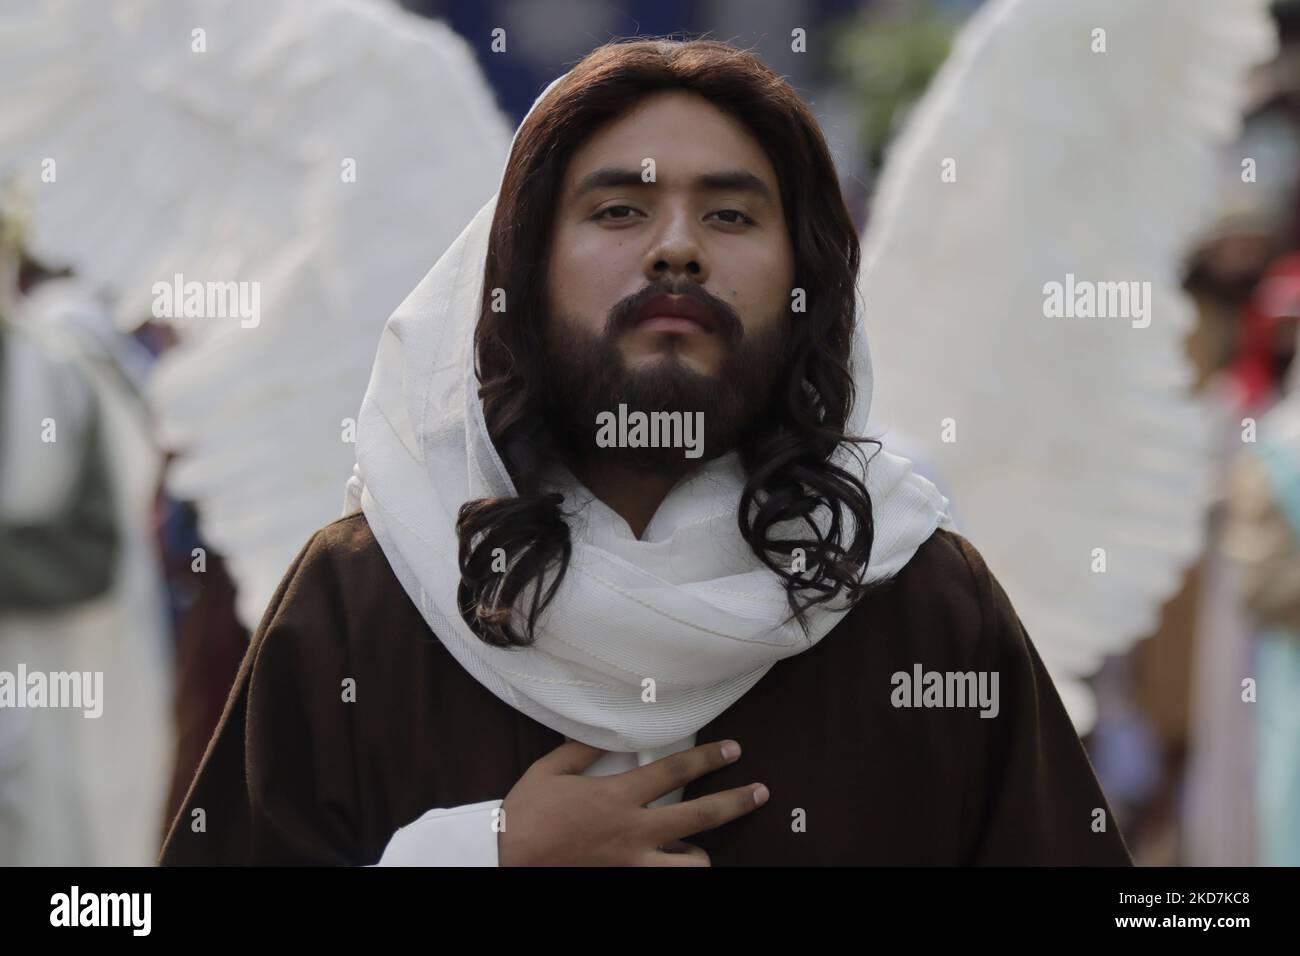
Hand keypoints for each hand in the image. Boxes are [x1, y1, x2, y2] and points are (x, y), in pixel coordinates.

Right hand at [497, 738, 766, 865]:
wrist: (504, 861)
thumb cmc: (525, 814)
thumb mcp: (550, 771)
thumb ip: (582, 750)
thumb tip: (607, 734)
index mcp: (616, 796)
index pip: (674, 772)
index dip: (709, 758)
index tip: (733, 749)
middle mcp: (632, 831)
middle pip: (700, 817)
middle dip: (736, 802)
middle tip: (761, 792)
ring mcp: (630, 864)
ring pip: (691, 866)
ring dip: (702, 856)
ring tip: (702, 849)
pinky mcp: (622, 885)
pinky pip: (662, 883)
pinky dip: (671, 875)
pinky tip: (671, 867)